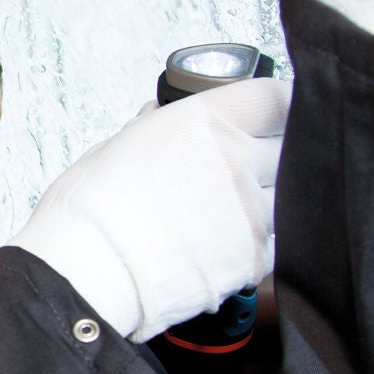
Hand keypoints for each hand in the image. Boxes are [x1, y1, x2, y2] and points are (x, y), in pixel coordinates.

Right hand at [9, 79, 288, 341]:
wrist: (86, 275)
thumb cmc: (86, 214)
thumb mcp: (112, 148)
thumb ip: (151, 129)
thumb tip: (159, 116)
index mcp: (203, 122)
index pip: (274, 99)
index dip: (280, 105)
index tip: (276, 114)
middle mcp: (235, 159)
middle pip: (288, 147)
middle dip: (271, 155)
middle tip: (243, 169)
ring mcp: (250, 210)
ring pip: (284, 198)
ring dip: (264, 202)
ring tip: (223, 217)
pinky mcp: (253, 257)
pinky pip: (270, 244)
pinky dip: (250, 244)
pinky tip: (216, 249)